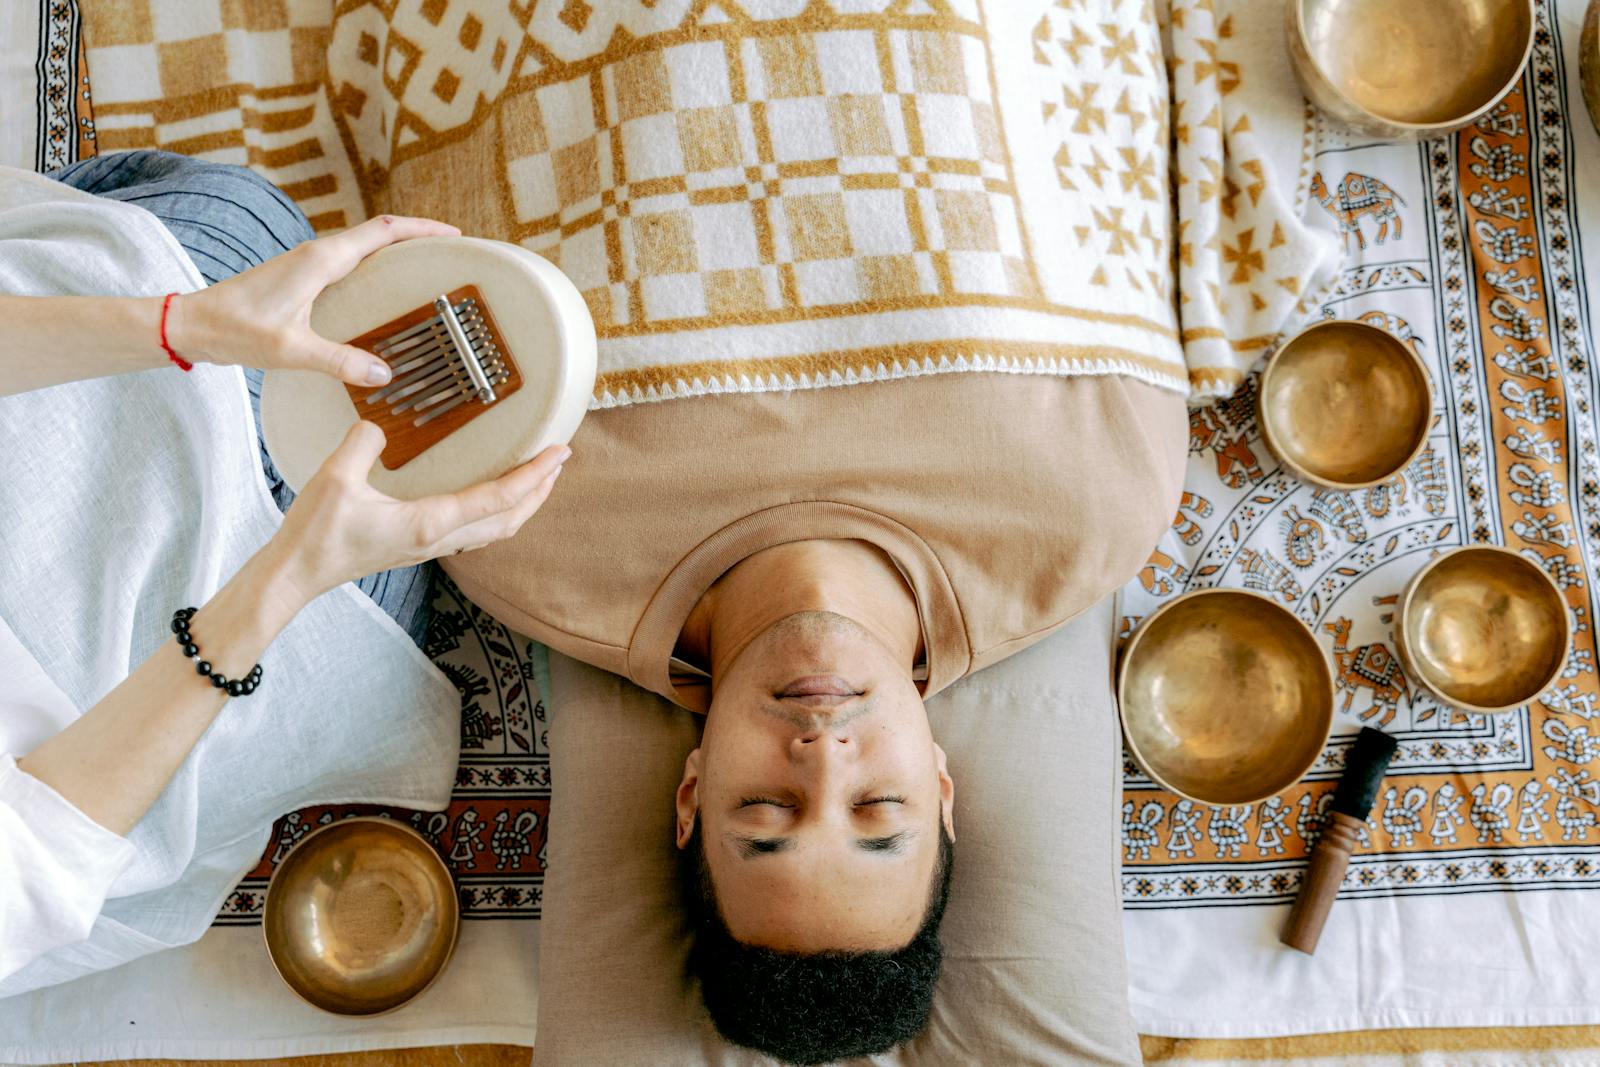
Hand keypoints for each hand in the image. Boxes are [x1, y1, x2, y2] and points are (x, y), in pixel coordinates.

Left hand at [169, 215, 459, 386]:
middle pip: (378, 234)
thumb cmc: (235, 330)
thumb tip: (384, 374)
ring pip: (362, 248)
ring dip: (394, 253)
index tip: (452, 234)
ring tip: (425, 271)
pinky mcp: (299, 280)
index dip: (421, 229)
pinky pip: (348, 265)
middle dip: (416, 238)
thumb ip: (338, 361)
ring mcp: (307, 266)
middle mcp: (316, 255)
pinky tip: (381, 294)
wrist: (193, 324)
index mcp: (320, 260)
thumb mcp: (290, 350)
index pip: (382, 231)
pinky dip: (374, 269)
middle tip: (449, 254)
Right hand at [266, 421, 569, 602]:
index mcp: (430, 523)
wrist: (297, 575)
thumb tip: (380, 423)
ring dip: (523, 505)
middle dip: (540, 491)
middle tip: (560, 460)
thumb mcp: (336, 479)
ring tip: (538, 478)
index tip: (559, 453)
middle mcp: (439, 539)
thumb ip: (362, 443)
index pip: (497, 498)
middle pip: (510, 519)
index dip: (534, 475)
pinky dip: (496, 513)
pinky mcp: (420, 547)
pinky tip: (492, 498)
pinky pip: (475, 533)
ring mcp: (432, 547)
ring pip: (495, 530)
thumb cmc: (316, 534)